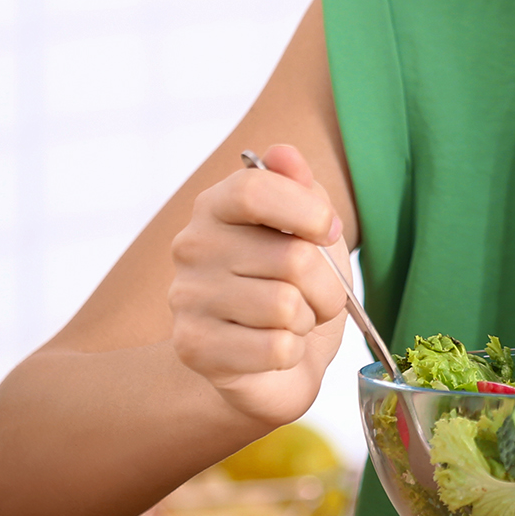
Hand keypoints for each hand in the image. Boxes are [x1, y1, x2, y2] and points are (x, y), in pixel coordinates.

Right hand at [168, 143, 348, 426]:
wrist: (270, 362)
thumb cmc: (293, 286)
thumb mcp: (310, 228)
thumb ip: (301, 186)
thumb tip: (283, 153)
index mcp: (216, 206)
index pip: (256, 189)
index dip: (309, 212)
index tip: (327, 232)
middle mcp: (191, 247)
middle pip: (292, 257)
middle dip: (326, 286)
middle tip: (313, 295)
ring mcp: (186, 298)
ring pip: (286, 306)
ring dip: (306, 320)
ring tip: (291, 321)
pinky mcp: (194, 348)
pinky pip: (275, 348)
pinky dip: (290, 353)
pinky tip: (272, 348)